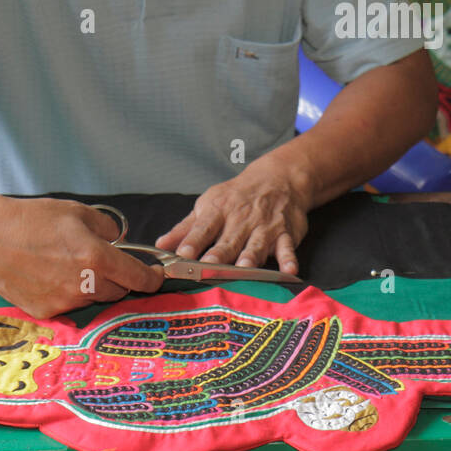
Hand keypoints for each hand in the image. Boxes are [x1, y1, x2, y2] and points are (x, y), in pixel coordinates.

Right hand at [0, 196, 164, 317]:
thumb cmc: (33, 220)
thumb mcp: (78, 212)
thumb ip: (107, 228)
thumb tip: (120, 242)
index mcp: (96, 258)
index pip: (138, 278)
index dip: (152, 278)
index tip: (156, 276)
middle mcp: (83, 285)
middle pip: (118, 291)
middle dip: (117, 279)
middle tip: (101, 263)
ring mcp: (63, 301)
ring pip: (93, 299)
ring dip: (92, 287)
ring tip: (68, 266)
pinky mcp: (45, 311)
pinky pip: (69, 305)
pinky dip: (68, 294)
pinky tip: (51, 276)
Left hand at [155, 158, 313, 275]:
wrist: (278, 178)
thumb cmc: (237, 196)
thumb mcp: (209, 205)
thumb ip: (186, 229)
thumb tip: (160, 246)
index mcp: (219, 211)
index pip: (203, 227)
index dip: (193, 240)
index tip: (182, 253)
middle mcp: (242, 219)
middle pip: (229, 239)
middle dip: (219, 253)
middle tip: (208, 265)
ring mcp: (265, 227)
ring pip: (257, 244)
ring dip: (251, 255)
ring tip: (244, 267)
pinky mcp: (286, 234)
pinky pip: (288, 248)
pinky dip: (289, 259)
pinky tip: (289, 271)